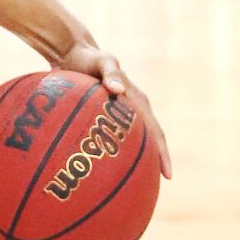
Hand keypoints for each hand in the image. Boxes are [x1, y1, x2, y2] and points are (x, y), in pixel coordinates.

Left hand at [53, 42, 171, 178]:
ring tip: (128, 184)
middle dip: (152, 163)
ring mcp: (117, 113)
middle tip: (152, 187)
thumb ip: (111, 73)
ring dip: (131, 160)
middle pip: (147, 141)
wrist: (72, 53)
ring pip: (129, 141)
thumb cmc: (89, 58)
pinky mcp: (101, 114)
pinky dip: (107, 150)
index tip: (167, 175)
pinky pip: (106, 136)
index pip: (155, 132)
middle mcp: (132, 109)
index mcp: (138, 101)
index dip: (162, 153)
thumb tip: (118, 90)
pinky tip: (94, 167)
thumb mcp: (103, 62)